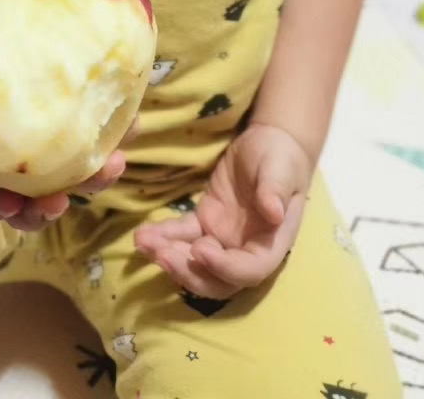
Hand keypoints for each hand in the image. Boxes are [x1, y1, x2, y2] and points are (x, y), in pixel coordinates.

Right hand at [0, 42, 131, 232]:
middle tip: (65, 200)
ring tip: (114, 163)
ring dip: (92, 178)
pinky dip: (113, 131)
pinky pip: (92, 129)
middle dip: (49, 208)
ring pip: (68, 173)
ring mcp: (41, 136)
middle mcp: (7, 155)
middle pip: (28, 198)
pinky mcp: (69, 109)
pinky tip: (130, 121)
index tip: (11, 206)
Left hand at [133, 122, 310, 297]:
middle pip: (217, 280)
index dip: (224, 268)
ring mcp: (223, 239)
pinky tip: (142, 233)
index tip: (199, 250)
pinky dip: (163, 236)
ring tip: (144, 243)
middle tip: (162, 255)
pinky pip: (182, 234)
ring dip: (170, 257)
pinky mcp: (204, 222)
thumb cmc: (281, 158)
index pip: (250, 270)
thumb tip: (275, 213)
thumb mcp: (280, 169)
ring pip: (195, 263)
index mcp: (270, 244)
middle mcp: (245, 250)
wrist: (268, 145)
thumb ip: (276, 191)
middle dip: (188, 273)